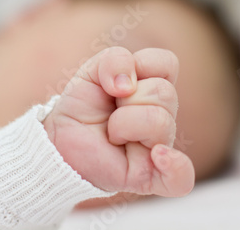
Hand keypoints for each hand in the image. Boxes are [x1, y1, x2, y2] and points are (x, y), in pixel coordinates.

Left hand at [43, 47, 194, 196]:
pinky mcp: (150, 177)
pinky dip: (175, 167)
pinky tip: (157, 156)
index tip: (115, 83)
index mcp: (154, 89)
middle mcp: (164, 118)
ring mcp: (160, 148)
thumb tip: (128, 85)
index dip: (140, 66)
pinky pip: (180, 179)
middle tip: (110, 113)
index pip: (167, 63)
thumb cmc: (83, 106)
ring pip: (161, 122)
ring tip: (111, 134)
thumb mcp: (92, 71)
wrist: (59, 140)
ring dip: (123, 124)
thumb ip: (114, 60)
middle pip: (164, 93)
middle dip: (127, 99)